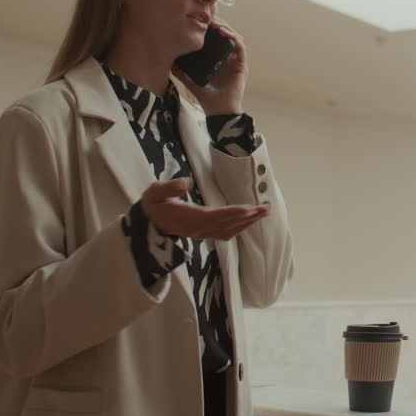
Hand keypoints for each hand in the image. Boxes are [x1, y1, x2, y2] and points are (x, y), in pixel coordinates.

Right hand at [141, 177, 267, 240]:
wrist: (149, 222)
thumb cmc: (154, 204)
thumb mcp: (155, 192)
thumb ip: (169, 187)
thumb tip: (186, 182)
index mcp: (187, 218)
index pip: (214, 217)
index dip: (232, 214)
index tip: (248, 209)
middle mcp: (197, 228)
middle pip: (227, 224)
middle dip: (248, 217)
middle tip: (266, 208)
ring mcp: (201, 232)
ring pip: (229, 230)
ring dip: (248, 222)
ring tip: (263, 212)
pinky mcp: (204, 233)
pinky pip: (225, 233)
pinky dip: (240, 228)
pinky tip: (249, 221)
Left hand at [175, 17, 246, 115]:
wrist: (218, 112)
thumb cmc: (207, 97)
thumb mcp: (190, 80)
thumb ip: (181, 71)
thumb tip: (169, 60)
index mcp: (219, 59)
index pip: (217, 38)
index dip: (211, 27)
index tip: (201, 20)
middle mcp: (229, 58)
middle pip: (227, 34)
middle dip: (218, 23)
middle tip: (207, 17)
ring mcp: (236, 61)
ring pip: (235, 37)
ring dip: (226, 27)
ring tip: (215, 22)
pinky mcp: (241, 66)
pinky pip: (240, 47)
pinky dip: (234, 38)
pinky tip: (224, 32)